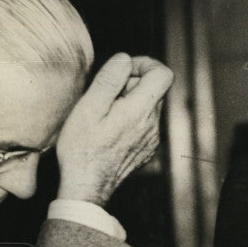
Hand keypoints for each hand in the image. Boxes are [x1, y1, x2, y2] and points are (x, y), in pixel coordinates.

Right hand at [56, 53, 173, 205]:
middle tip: (105, 95)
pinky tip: (109, 131)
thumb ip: (110, 79)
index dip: (145, 64)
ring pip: (148, 107)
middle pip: (154, 89)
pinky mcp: (147, 150)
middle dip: (131, 83)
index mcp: (141, 110)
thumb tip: (125, 59)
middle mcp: (153, 124)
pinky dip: (130, 119)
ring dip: (129, 102)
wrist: (87, 186)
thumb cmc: (83, 148)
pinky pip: (144, 125)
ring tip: (104, 115)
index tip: (123, 70)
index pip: (164, 74)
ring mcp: (152, 139)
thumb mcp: (89, 107)